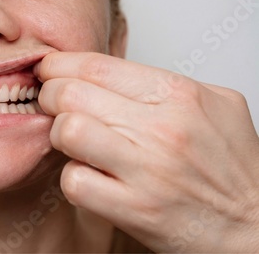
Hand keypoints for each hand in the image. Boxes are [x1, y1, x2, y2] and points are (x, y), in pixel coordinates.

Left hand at [36, 52, 258, 252]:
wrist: (254, 224)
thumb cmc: (230, 164)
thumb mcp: (212, 104)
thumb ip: (160, 83)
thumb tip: (103, 71)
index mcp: (178, 94)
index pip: (95, 65)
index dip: (59, 65)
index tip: (50, 71)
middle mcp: (162, 128)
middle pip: (70, 94)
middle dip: (50, 96)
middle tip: (54, 105)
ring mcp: (147, 170)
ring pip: (67, 131)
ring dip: (60, 135)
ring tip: (73, 140)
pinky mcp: (135, 209)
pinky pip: (74, 181)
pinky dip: (73, 177)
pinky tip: (89, 175)